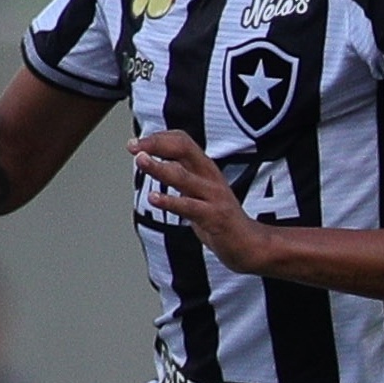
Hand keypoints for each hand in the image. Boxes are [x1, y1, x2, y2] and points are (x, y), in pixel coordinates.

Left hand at [131, 128, 270, 271]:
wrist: (250, 244)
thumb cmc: (220, 218)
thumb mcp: (201, 191)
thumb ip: (182, 177)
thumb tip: (155, 165)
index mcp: (206, 169)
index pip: (182, 141)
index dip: (158, 138)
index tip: (137, 142)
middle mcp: (210, 177)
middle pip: (183, 149)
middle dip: (156, 144)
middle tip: (133, 147)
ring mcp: (213, 196)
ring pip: (182, 176)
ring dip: (159, 167)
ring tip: (140, 160)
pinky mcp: (214, 217)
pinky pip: (189, 207)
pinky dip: (170, 201)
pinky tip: (154, 198)